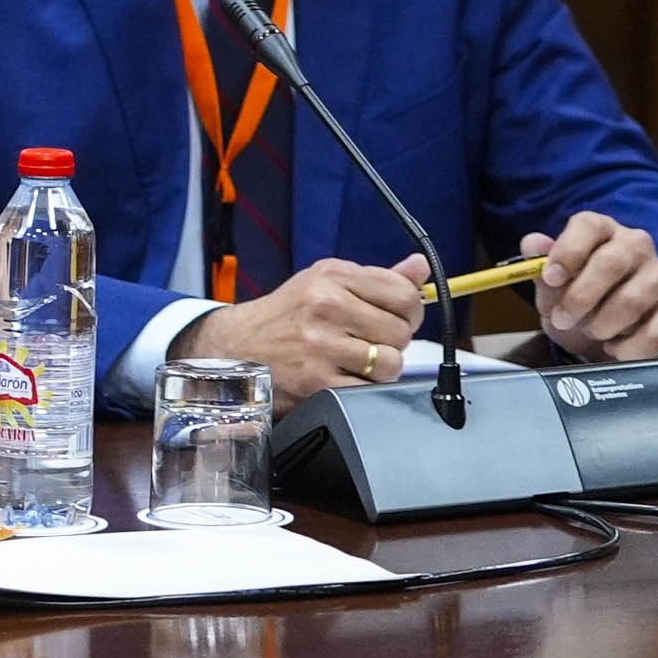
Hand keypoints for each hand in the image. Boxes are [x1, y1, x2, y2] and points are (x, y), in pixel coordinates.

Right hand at [183, 254, 426, 406]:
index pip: (404, 294)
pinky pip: (370, 389)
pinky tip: (341, 378)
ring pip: (391, 362)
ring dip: (378, 369)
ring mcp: (321, 345)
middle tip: (364, 342)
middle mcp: (325, 305)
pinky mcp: (317, 381)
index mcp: (331, 276)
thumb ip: (376, 278)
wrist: (235, 347)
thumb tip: (421, 268)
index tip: (395, 318)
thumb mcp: (324, 283)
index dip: (409, 311)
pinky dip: (362, 389)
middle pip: (401, 331)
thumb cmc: (287, 316)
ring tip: (353, 362)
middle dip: (390, 341)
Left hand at [524, 213, 657, 363]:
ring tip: (592, 332)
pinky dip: (631, 347)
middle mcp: (636, 245)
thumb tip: (532, 243)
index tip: (550, 278)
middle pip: (610, 263)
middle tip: (563, 319)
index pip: (588, 225)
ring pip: (634, 298)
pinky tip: (616, 349)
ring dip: (604, 324)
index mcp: (601, 229)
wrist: (612, 332)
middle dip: (580, 297)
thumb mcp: (553, 286)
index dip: (567, 251)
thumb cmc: (579, 299)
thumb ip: (540, 265)